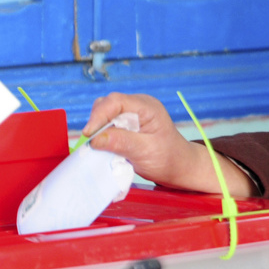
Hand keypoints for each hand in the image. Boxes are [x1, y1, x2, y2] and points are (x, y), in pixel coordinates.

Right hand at [84, 92, 254, 196]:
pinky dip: (103, 133)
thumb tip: (95, 139)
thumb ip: (122, 142)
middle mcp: (139, 105)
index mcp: (147, 107)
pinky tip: (103, 145)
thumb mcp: (145, 152)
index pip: (116, 102)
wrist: (179, 166)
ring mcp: (133, 113)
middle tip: (90, 142)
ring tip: (97, 144)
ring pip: (106, 113)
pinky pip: (109, 123)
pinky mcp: (128, 123)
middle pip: (108, 104)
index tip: (89, 135)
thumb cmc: (168, 159)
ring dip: (98, 128)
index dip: (99, 116)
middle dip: (96, 122)